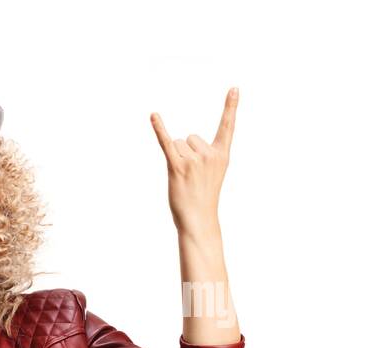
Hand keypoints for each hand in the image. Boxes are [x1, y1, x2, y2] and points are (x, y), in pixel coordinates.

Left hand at [150, 87, 237, 237]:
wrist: (198, 219)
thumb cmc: (203, 197)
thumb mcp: (212, 173)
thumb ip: (204, 154)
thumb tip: (181, 141)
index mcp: (222, 154)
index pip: (227, 126)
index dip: (230, 107)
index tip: (234, 88)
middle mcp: (209, 154)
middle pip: (189, 138)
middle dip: (186, 154)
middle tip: (191, 176)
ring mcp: (194, 160)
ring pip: (177, 144)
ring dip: (176, 159)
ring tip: (183, 178)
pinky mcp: (177, 167)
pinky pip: (166, 143)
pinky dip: (159, 129)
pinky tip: (153, 115)